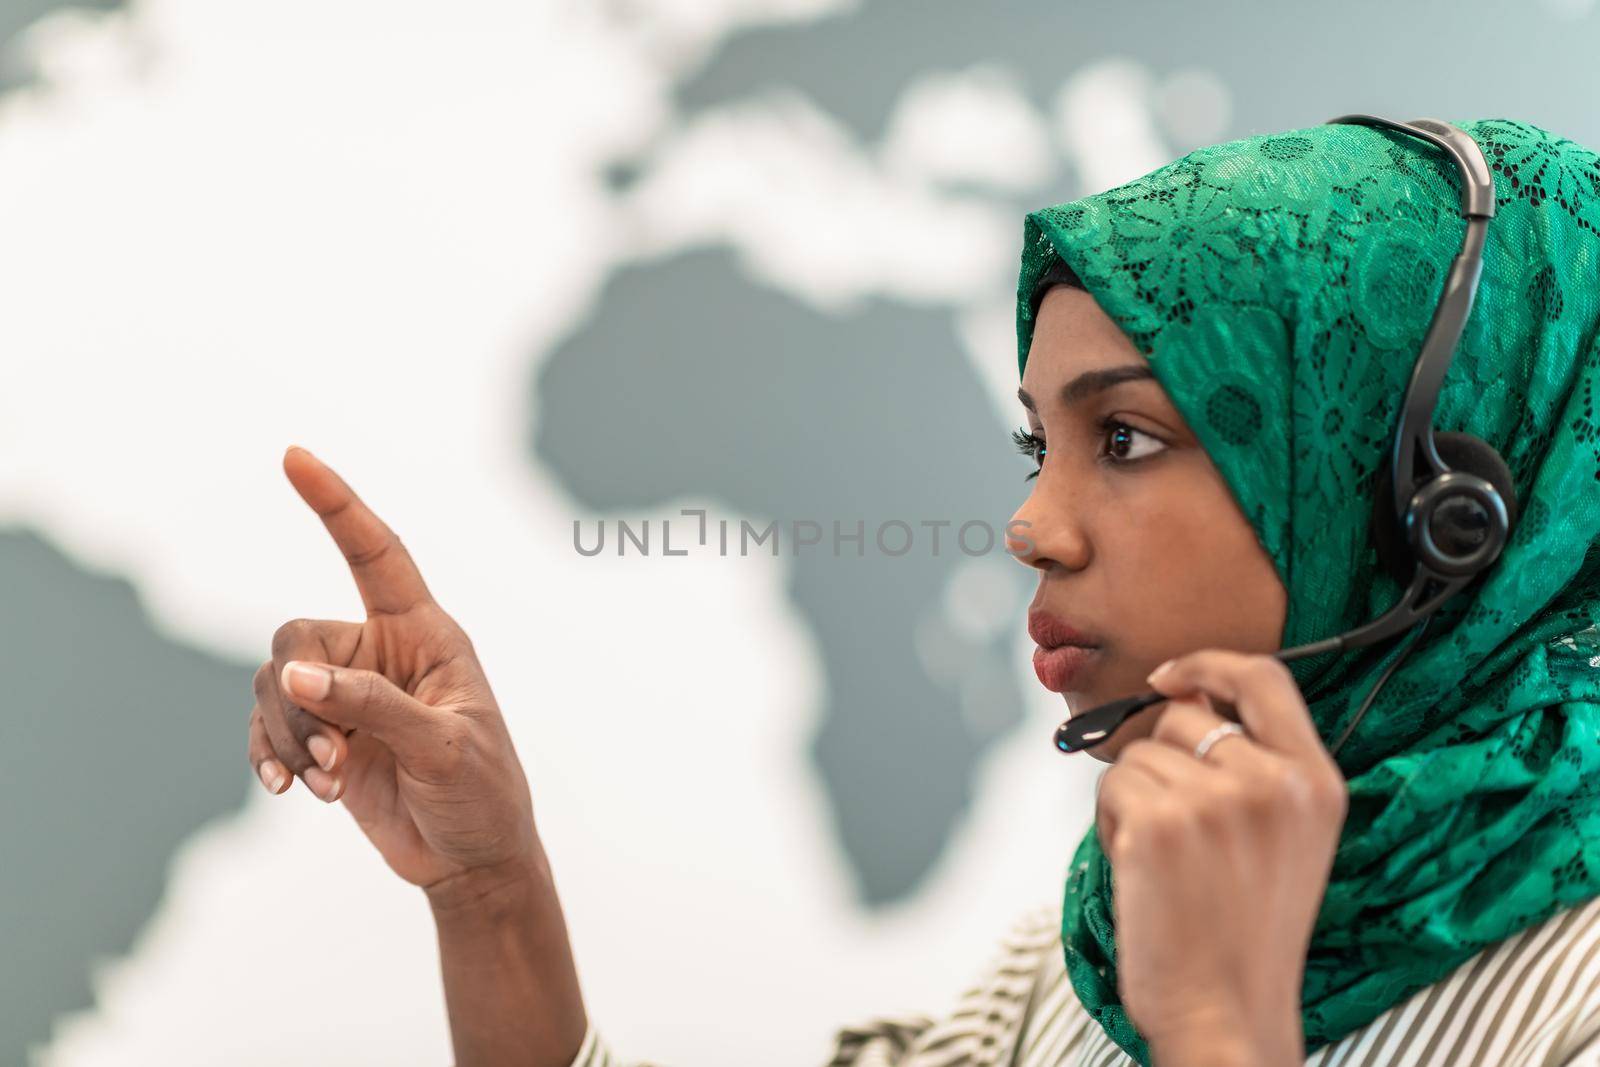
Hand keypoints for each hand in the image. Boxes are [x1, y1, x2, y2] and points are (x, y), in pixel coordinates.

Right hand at [246, 446, 537, 896]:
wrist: (473, 860)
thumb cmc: (480, 794)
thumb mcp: (441, 746)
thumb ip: (372, 706)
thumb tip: (292, 674)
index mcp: (425, 635)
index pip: (376, 555)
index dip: (337, 504)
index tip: (294, 457)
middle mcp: (381, 653)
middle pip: (296, 638)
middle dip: (296, 696)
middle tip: (332, 755)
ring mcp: (347, 695)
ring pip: (274, 685)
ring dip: (286, 736)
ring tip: (323, 783)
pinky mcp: (325, 736)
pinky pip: (268, 724)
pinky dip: (269, 754)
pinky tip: (287, 790)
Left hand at [1094, 651, 1347, 1062]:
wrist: (1226, 1011)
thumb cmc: (1243, 933)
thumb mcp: (1285, 837)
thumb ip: (1252, 763)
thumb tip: (1184, 692)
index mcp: (1317, 783)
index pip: (1266, 678)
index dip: (1209, 663)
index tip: (1171, 676)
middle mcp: (1272, 784)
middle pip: (1183, 716)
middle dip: (1161, 759)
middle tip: (1179, 830)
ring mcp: (1215, 802)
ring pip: (1138, 754)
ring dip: (1134, 798)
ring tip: (1166, 861)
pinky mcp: (1159, 825)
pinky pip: (1110, 787)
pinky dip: (1110, 823)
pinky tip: (1142, 872)